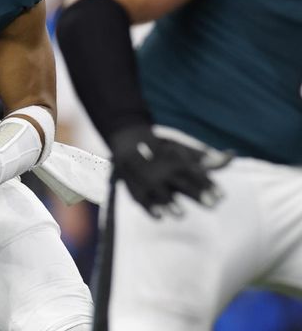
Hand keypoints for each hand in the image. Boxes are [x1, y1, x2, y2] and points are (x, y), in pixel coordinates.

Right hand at [110, 125, 231, 217]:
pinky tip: (160, 217)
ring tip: (181, 214)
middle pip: (181, 182)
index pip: (195, 173)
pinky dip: (149, 207)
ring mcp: (148, 179)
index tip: (222, 196)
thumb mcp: (183, 149)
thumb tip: (232, 155)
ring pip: (159, 192)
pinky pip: (141, 198)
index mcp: (176, 160)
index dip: (208, 184)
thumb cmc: (162, 149)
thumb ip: (206, 157)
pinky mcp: (136, 187)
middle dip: (196, 192)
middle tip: (212, 205)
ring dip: (169, 203)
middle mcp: (163, 170)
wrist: (128, 144)